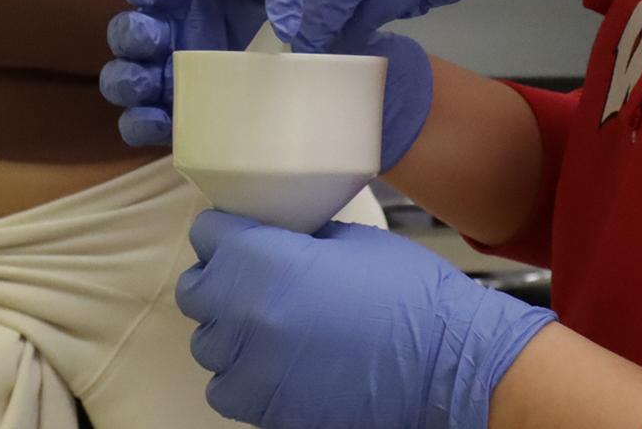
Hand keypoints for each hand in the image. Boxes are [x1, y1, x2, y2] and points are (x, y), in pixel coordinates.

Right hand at [101, 0, 433, 168]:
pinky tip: (157, 118)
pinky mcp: (182, 118)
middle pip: (129, 32)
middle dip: (130, 33)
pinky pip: (145, 125)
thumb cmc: (295, 10)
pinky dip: (140, 123)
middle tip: (149, 37)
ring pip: (127, 79)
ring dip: (126, 79)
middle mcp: (173, 33)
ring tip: (144, 81)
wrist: (333, 62)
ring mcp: (175, 78)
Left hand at [176, 210, 554, 428]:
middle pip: (196, 292)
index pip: (206, 237)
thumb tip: (276, 237)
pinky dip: (243, 376)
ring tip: (264, 323)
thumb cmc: (409, 296)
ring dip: (229, 331)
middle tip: (250, 275)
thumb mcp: (352, 240)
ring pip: (208, 346)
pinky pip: (229, 389)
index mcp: (264, 264)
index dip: (225, 230)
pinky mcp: (269, 412)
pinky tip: (274, 364)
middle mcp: (246, 318)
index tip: (239, 232)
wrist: (446, 365)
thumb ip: (300, 237)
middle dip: (219, 279)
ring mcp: (255, 372)